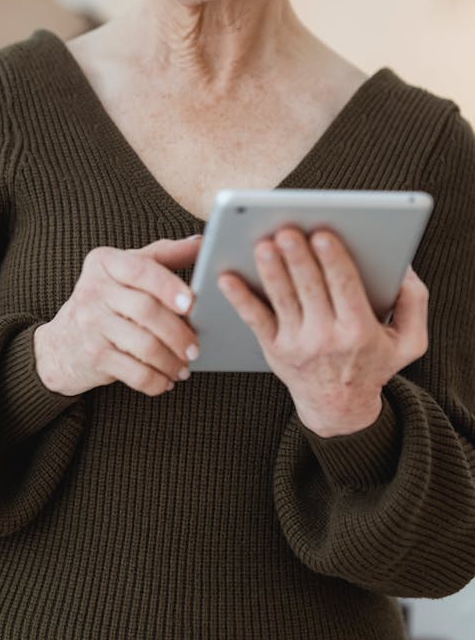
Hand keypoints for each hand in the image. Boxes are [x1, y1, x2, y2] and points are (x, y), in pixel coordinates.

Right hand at [34, 236, 201, 397]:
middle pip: (146, 310)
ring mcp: (90, 323)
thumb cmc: (105, 300)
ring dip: (171, 360)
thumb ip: (163, 256)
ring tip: (184, 367)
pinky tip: (166, 381)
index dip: (168, 286)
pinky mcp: (93, 355)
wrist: (61, 344)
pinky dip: (156, 380)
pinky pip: (134, 372)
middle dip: (178, 332)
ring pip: (144, 344)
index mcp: (104, 262)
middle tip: (196, 348)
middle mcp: (93, 289)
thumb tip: (202, 244)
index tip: (192, 303)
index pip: (141, 270)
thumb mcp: (126, 269)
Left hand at [218, 228, 428, 436]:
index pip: (346, 288)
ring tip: (261, 244)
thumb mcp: (409, 341)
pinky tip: (226, 277)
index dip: (334, 261)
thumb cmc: (373, 362)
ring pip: (281, 299)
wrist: (339, 408)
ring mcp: (297, 344)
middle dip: (298, 259)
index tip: (324, 235)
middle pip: (310, 289)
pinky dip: (239, 298)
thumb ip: (413, 302)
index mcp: (360, 329)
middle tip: (287, 231)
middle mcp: (328, 338)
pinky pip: (254, 319)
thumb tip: (404, 265)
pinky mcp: (273, 348)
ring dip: (270, 271)